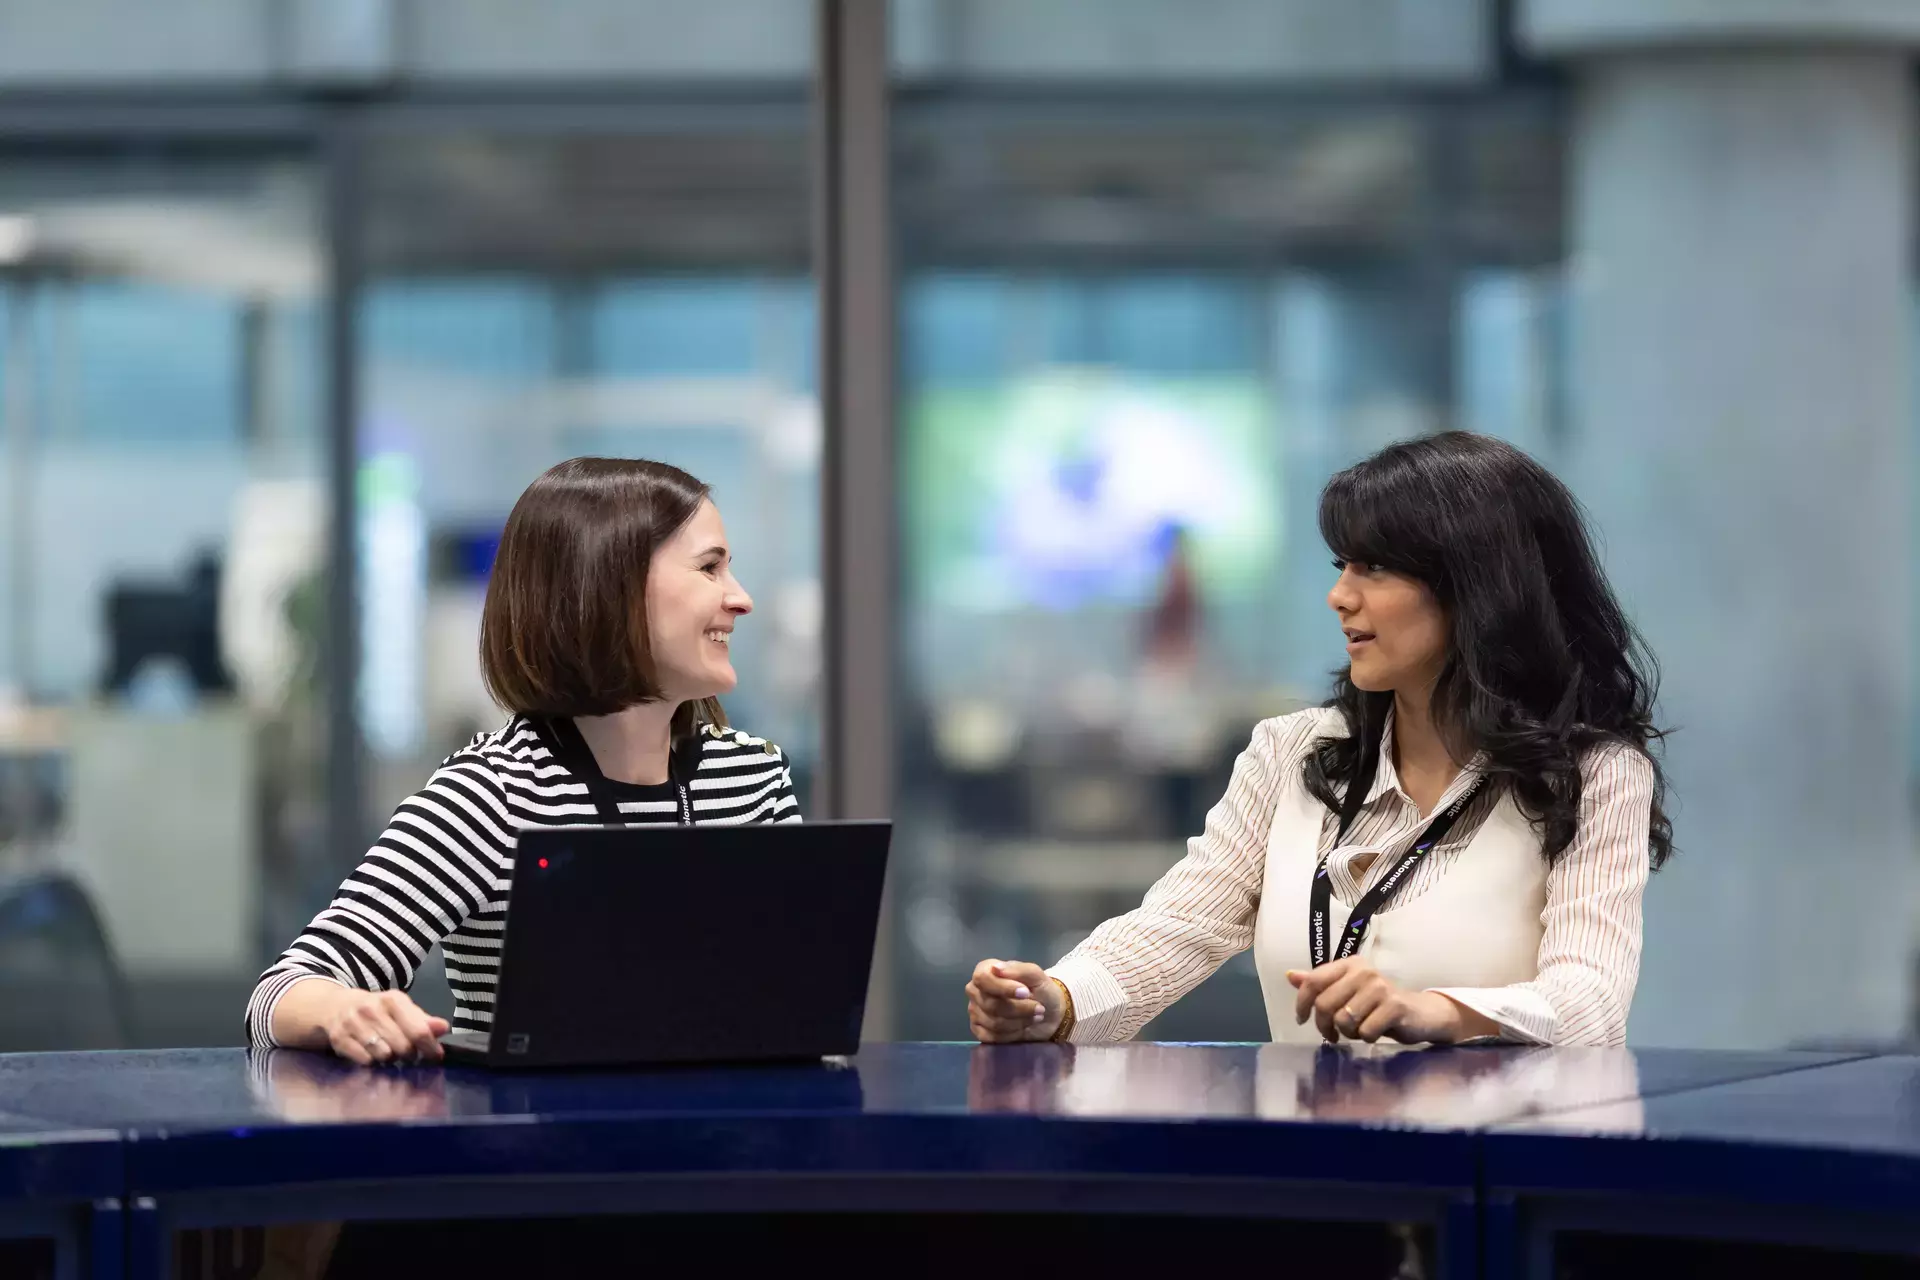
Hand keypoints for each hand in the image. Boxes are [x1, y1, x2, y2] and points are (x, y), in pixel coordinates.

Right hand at [317, 988, 449, 1064]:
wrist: (336, 1006)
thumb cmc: (377, 1010)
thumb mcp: (401, 1008)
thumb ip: (423, 1020)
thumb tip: (444, 1028)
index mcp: (393, 1000)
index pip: (418, 1030)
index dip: (430, 1048)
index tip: (436, 1056)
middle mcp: (372, 1010)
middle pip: (403, 1047)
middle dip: (410, 1054)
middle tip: (408, 1053)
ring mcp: (354, 1024)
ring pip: (384, 1056)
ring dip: (391, 1059)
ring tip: (390, 1052)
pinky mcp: (340, 1040)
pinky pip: (365, 1061)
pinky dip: (373, 1062)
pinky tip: (373, 1054)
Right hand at [966, 959, 1064, 1043]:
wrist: (1049, 1014)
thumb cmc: (1040, 990)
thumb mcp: (1036, 975)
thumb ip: (1018, 969)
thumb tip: (996, 968)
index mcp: (985, 971)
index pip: (983, 978)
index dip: (1004, 988)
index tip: (1025, 992)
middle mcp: (975, 991)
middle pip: (991, 1004)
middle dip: (1019, 1009)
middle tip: (1039, 1008)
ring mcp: (975, 1012)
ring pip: (994, 1023)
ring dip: (1020, 1022)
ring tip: (1035, 1016)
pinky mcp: (980, 1032)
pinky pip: (993, 1037)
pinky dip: (1013, 1034)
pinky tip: (1023, 1027)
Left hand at [1285, 958, 1491, 1044]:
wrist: (1421, 1013)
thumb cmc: (1378, 1004)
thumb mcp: (1347, 991)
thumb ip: (1320, 984)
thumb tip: (1290, 975)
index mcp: (1349, 964)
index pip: (1313, 981)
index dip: (1302, 1003)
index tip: (1301, 1019)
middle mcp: (1363, 971)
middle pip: (1325, 1004)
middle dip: (1324, 1026)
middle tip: (1333, 1034)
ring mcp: (1380, 987)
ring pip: (1343, 1020)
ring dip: (1348, 1032)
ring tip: (1358, 1029)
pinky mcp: (1394, 1006)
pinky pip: (1365, 1031)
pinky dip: (1367, 1038)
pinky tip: (1375, 1032)